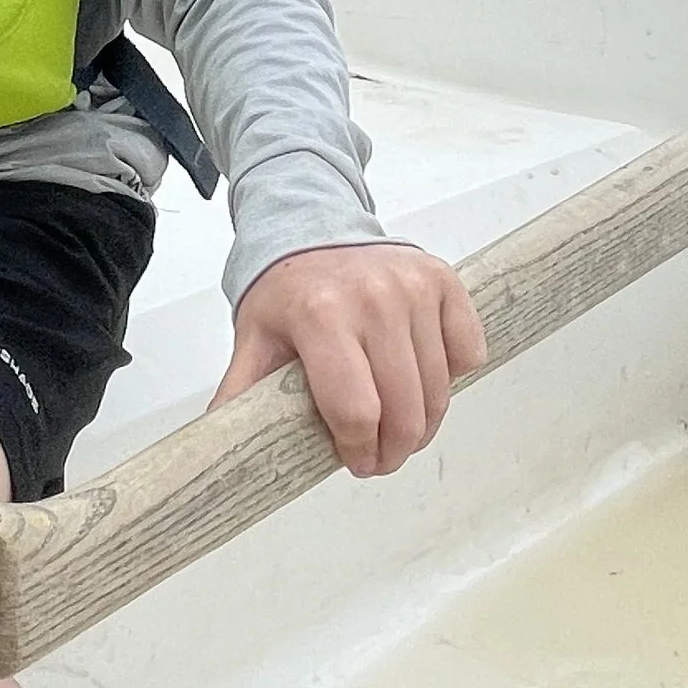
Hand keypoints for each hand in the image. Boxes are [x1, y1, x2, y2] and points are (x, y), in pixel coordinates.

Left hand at [211, 242, 486, 477]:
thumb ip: (241, 394)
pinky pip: (466, 353)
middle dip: (395, 450)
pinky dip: (451, 377)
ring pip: (438, 389)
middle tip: (382, 459)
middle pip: (404, 409)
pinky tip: (421, 378)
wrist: (314, 226)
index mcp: (321, 315)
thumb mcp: (255, 340)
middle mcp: (373, 297)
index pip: (356, 410)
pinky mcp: (443, 280)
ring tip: (401, 430)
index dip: (359, 450)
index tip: (355, 462)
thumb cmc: (287, 292)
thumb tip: (221, 446)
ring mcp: (413, 287)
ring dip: (424, 424)